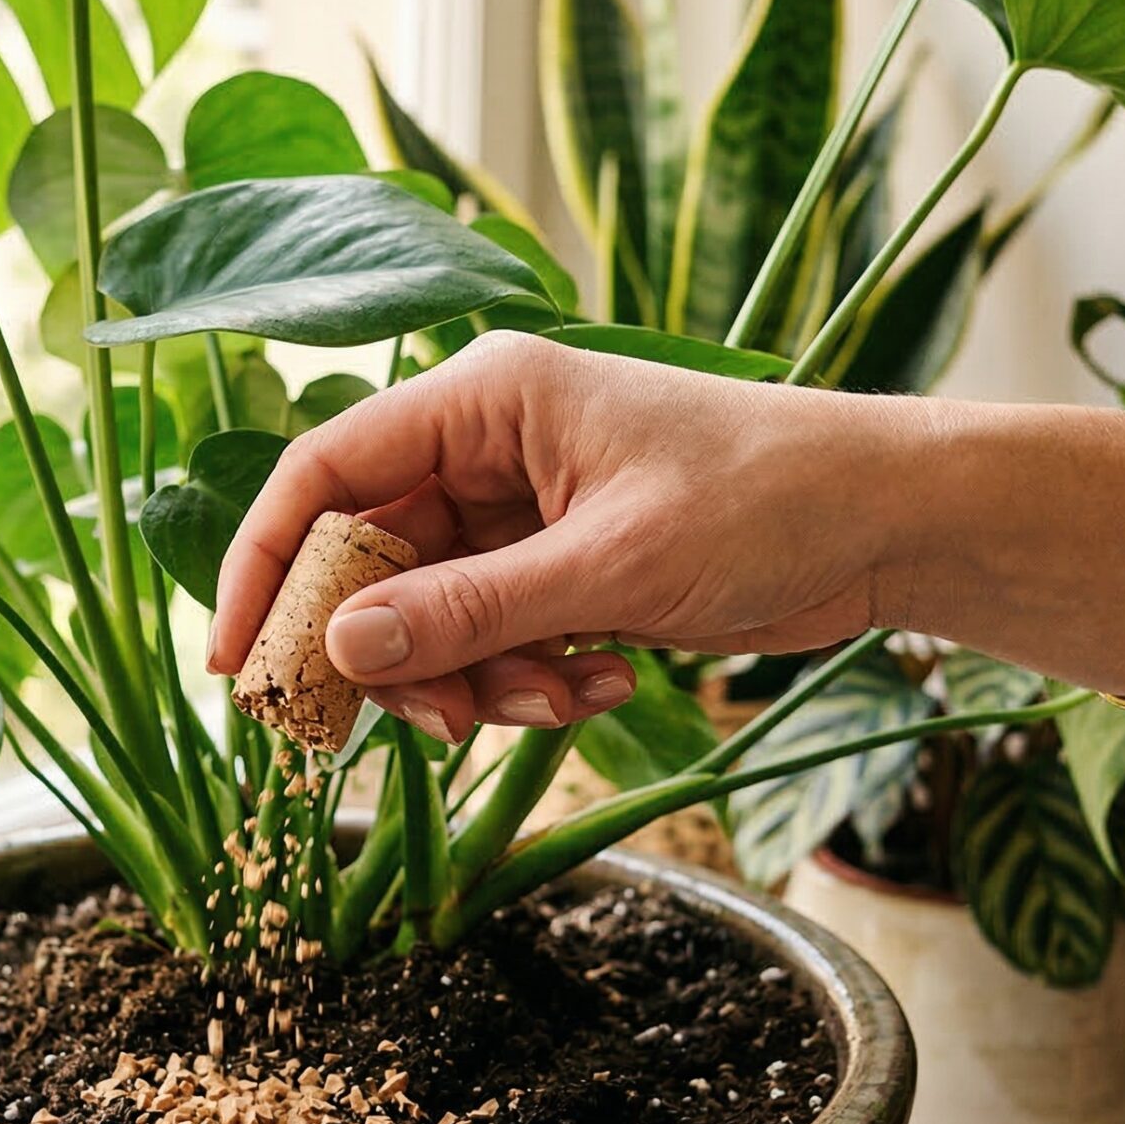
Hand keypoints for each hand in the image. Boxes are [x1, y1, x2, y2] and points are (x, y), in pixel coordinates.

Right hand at [205, 332, 932, 741]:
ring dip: (476, 681)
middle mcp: (485, 448)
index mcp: (482, 398)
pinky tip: (603, 687)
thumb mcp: (612, 567)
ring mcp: (521, 512)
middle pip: (367, 560)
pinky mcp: (559, 569)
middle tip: (434, 725)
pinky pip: (493, 639)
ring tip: (558, 701)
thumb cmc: (768, 499)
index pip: (323, 471)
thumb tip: (340, 653)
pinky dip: (528, 681)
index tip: (235, 665)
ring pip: (429, 617)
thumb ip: (471, 611)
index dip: (266, 565)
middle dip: (396, 655)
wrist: (888, 524)